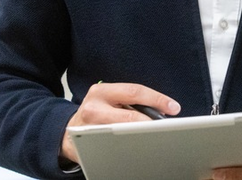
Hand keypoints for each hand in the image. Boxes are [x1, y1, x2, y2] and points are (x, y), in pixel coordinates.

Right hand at [59, 82, 180, 163]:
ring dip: (142, 136)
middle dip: (152, 122)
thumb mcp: (108, 99)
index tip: (174, 107)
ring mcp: (89, 129)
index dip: (157, 99)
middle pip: (130, 116)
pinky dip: (128, 148)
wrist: (67, 132)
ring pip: (122, 133)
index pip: (134, 91)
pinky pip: (112, 148)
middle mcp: (93, 107)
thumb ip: (128, 101)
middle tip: (168, 127)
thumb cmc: (96, 113)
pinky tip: (138, 149)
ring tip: (155, 137)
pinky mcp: (87, 146)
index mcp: (101, 91)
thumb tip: (161, 110)